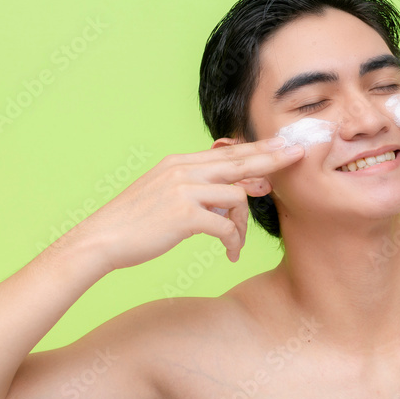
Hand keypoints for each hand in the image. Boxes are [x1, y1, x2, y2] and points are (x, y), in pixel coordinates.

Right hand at [65, 137, 303, 269]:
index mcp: (178, 162)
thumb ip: (194, 187)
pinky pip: (225, 225)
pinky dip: (233, 241)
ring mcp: (184, 191)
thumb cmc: (133, 223)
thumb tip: (229, 193)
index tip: (282, 145)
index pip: (227, 151)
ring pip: (236, 197)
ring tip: (235, 242)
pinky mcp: (184, 215)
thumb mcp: (162, 193)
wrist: (101, 240)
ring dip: (243, 224)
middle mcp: (183, 170)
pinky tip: (229, 253)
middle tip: (298, 155)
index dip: (258, 148)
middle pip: (239, 161)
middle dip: (272, 159)